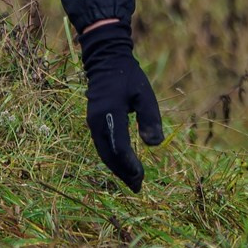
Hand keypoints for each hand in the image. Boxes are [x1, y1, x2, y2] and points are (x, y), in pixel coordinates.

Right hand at [78, 22, 165, 192]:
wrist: (105, 60)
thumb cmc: (127, 76)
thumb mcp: (143, 94)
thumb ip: (150, 118)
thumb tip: (154, 145)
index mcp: (109, 114)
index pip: (118, 147)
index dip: (129, 164)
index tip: (141, 176)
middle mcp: (97, 122)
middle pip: (109, 155)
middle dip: (123, 173)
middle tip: (138, 187)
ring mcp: (93, 123)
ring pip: (104, 153)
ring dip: (118, 169)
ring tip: (132, 182)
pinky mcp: (94, 123)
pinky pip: (102, 146)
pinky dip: (113, 159)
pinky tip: (123, 166)